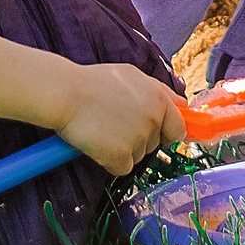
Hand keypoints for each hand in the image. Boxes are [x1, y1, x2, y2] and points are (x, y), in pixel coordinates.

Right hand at [52, 63, 186, 174]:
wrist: (65, 94)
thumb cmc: (93, 83)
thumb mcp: (132, 76)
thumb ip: (157, 91)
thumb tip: (179, 104)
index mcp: (159, 97)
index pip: (179, 126)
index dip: (169, 132)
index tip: (161, 136)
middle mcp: (153, 117)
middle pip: (157, 143)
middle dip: (142, 139)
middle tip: (118, 126)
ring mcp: (138, 137)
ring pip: (139, 156)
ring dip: (124, 149)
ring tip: (104, 130)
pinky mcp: (121, 156)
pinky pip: (123, 168)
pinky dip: (111, 161)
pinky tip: (98, 144)